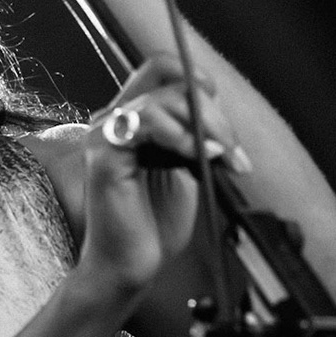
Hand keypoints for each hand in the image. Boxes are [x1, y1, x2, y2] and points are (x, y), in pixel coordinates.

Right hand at [76, 54, 246, 299]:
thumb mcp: (185, 169)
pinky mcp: (104, 153)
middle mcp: (115, 117)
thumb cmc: (153, 224)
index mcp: (133, 119)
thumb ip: (195, 137)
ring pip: (163, 97)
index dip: (200, 86)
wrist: (129, 266)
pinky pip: (146, 123)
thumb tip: (221, 121)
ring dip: (204, 124)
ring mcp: (106, 132)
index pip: (164, 70)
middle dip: (210, 108)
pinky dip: (179, 135)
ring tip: (220, 156)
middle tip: (230, 148)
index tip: (224, 127)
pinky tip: (194, 156)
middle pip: (165, 72)